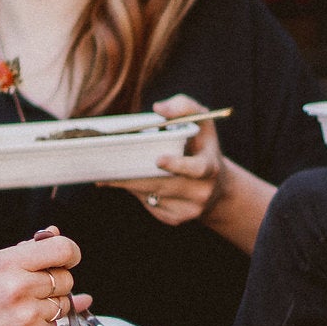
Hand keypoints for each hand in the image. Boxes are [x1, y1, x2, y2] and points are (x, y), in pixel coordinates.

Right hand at [0, 227, 86, 325]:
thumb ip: (27, 248)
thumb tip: (55, 232)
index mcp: (9, 263)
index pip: (62, 249)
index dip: (69, 253)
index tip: (66, 259)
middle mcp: (20, 287)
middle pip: (66, 278)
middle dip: (55, 282)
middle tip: (32, 289)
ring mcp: (29, 315)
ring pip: (64, 303)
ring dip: (50, 305)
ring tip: (22, 309)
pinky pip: (55, 325)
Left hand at [108, 94, 225, 226]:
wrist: (217, 186)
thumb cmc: (202, 146)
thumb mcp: (202, 121)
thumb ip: (184, 106)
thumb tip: (158, 108)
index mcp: (211, 167)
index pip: (197, 169)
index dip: (177, 165)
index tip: (158, 160)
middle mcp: (202, 191)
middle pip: (163, 185)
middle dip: (134, 177)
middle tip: (108, 168)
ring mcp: (190, 209)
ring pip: (151, 196)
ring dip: (130, 184)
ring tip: (110, 173)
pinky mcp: (176, 219)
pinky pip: (149, 205)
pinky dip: (137, 193)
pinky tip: (130, 182)